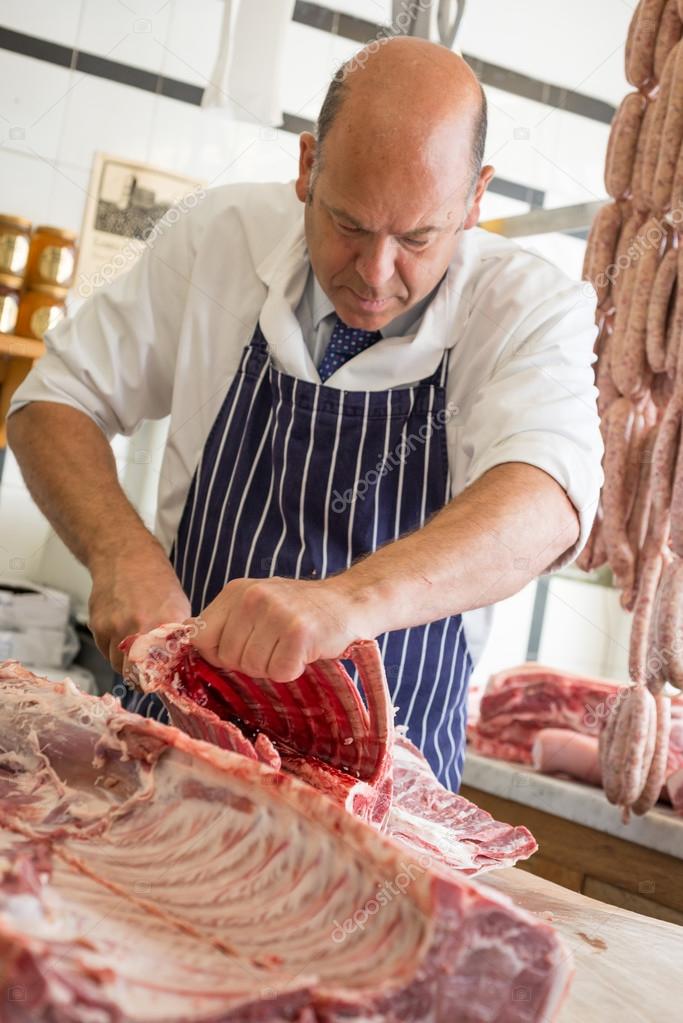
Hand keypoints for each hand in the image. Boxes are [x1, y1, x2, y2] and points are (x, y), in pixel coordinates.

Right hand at [88, 544, 190, 672]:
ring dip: (126, 663)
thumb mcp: (179, 606)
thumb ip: (178, 638)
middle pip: (136, 673)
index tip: (161, 682)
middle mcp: (139, 628)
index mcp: (166, 624)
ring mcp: (115, 628)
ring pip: (117, 665)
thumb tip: (179, 666)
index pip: (162, 668)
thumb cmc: (157, 581)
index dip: (160, 680)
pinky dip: (113, 649)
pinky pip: (105, 651)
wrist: (126, 557)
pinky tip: (122, 633)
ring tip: (135, 648)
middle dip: (141, 676)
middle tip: (147, 672)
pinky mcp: (97, 627)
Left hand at [192, 575, 377, 681]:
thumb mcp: (259, 604)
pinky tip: (305, 652)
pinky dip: (293, 670)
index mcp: (236, 590)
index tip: (240, 651)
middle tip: (275, 646)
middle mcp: (252, 597)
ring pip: (252, 667)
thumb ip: (229, 622)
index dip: (217, 653)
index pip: (201, 636)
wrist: (351, 601)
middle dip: (249, 662)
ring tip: (291, 647)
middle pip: (227, 656)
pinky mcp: (299, 633)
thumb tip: (194, 648)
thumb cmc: (302, 610)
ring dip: (273, 666)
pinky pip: (280, 672)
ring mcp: (276, 613)